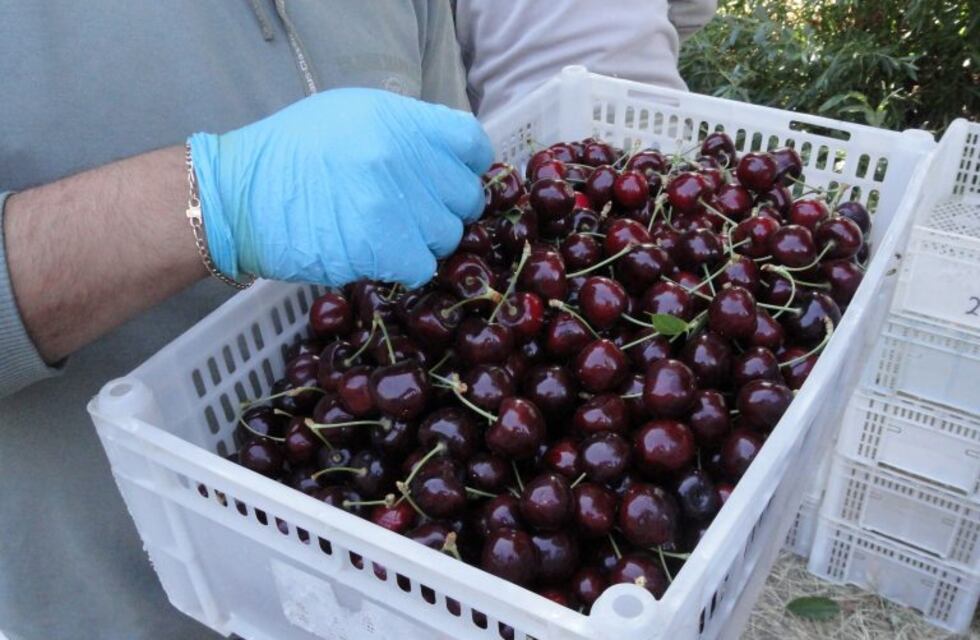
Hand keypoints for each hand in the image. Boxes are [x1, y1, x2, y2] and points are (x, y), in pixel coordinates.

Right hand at [189, 88, 492, 286]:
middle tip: (415, 216)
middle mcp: (404, 155)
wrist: (238, 195)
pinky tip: (381, 258)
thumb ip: (403, 132)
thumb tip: (444, 160)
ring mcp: (395, 202)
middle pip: (466, 197)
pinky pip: (422, 267)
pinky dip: (406, 269)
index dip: (468, 167)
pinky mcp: (382, 246)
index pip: (471, 144)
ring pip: (448, 237)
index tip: (452, 181)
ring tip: (389, 237)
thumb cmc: (290, 155)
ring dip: (424, 243)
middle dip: (446, 211)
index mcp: (400, 118)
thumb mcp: (350, 117)